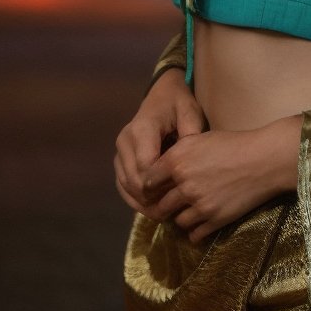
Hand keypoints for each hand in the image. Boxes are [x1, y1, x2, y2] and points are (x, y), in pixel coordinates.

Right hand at [114, 69, 205, 213]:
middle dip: (153, 198)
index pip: (146, 167)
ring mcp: (119, 151)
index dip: (161, 185)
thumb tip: (191, 158)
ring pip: (126, 186)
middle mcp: (125, 141)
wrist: (161, 96)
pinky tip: (151, 209)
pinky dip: (135, 199)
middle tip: (174, 211)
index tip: (180, 196)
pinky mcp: (119, 160)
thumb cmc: (178, 103)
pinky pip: (121, 185)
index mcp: (142, 129)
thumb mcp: (190, 111)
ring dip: (143, 202)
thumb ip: (191, 133)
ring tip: (164, 214)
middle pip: (134, 180)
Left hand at [140, 117, 302, 244]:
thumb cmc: (233, 144)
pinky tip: (202, 223)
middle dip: (164, 205)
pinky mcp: (214, 219)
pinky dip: (196, 231)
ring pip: (177, 221)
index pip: (148, 182)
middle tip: (170, 204)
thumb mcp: (199, 140)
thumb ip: (177, 155)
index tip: (155, 190)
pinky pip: (194, 234)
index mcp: (176, 161)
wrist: (264, 159)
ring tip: (190, 211)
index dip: (150, 187)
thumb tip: (161, 169)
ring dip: (181, 217)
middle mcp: (183, 184)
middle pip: (160, 205)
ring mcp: (199, 204)